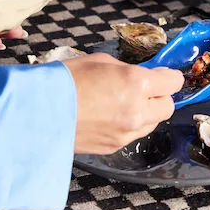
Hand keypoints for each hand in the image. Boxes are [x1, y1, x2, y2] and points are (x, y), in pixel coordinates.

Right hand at [65, 54, 183, 153]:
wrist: (37, 112)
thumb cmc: (65, 80)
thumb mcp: (101, 62)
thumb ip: (127, 70)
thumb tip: (139, 74)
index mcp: (136, 83)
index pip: (173, 82)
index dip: (167, 76)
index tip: (160, 74)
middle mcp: (137, 110)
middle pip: (168, 106)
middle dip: (160, 96)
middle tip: (144, 89)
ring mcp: (127, 132)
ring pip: (153, 122)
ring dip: (146, 112)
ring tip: (122, 103)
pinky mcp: (114, 146)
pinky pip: (133, 135)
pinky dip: (129, 126)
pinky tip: (109, 117)